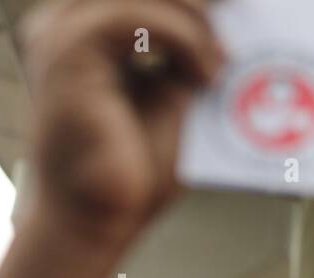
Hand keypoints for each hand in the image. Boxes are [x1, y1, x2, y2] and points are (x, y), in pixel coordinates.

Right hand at [19, 0, 224, 249]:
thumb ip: (192, 57)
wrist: (98, 220)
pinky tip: (207, 76)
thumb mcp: (177, 99)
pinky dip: (184, 40)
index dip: (197, 4)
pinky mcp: (69, 50)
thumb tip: (231, 31)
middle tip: (249, 17)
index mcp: (92, 28)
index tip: (247, 11)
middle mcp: (71, 21)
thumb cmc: (135, 174)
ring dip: (197, 22)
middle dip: (202, 5)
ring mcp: (65, 31)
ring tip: (225, 63)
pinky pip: (137, 17)